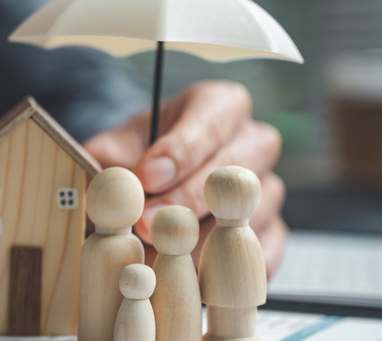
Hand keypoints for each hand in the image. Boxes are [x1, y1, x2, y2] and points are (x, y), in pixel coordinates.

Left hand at [84, 81, 286, 275]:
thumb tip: (109, 183)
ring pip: (251, 213)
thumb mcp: (113, 151)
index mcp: (217, 106)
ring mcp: (268, 188)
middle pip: (237, 168)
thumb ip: (108, 162)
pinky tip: (190, 275)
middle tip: (146, 223)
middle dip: (186, 199)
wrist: (145, 194)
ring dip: (202, 238)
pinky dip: (227, 268)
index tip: (147, 177)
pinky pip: (262, 253)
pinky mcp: (273, 231)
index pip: (212, 119)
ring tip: (158, 254)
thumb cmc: (134, 162)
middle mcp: (252, 142)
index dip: (180, 150)